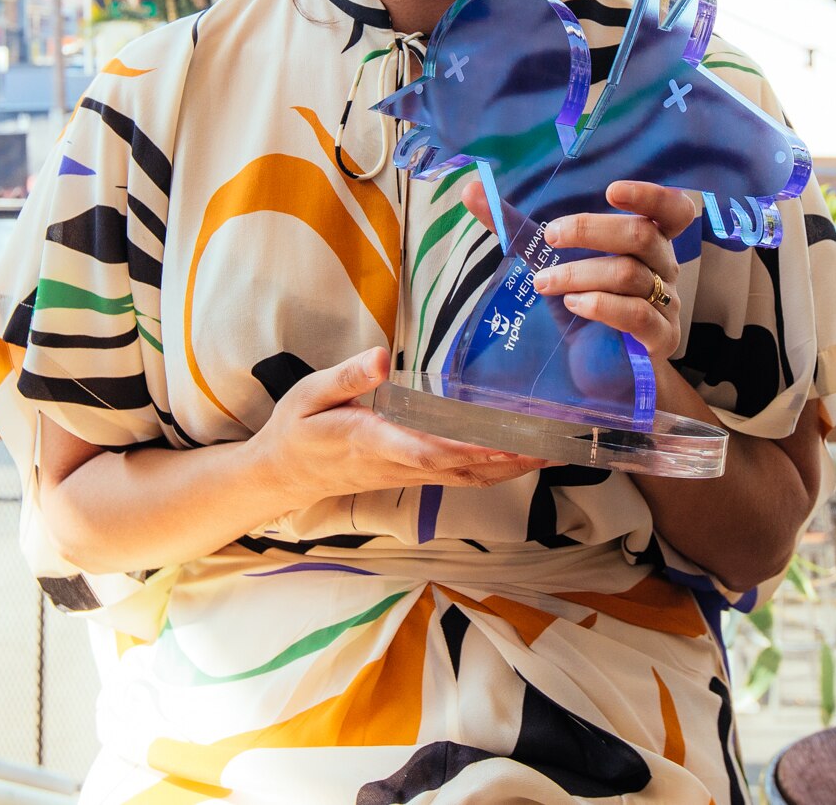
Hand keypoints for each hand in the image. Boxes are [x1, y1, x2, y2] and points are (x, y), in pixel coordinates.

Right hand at [248, 347, 551, 507]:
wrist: (282, 474)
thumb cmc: (297, 429)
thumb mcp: (309, 394)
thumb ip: (347, 377)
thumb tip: (382, 357)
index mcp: (372, 442)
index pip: (425, 450)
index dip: (467, 449)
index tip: (503, 442)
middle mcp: (397, 464)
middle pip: (461, 469)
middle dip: (508, 460)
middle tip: (552, 446)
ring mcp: (406, 474)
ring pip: (466, 478)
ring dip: (509, 469)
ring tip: (550, 452)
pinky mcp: (410, 475)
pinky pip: (458, 477)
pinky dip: (492, 471)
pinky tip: (516, 459)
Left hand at [461, 178, 694, 362]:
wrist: (604, 374)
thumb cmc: (583, 311)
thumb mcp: (553, 266)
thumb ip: (518, 231)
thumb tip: (471, 192)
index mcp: (649, 243)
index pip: (671, 209)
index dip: (649, 194)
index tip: (611, 190)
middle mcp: (664, 268)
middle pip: (642, 234)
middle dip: (590, 230)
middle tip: (551, 237)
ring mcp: (666, 304)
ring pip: (630, 273)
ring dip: (580, 273)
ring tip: (546, 283)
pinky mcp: (659, 339)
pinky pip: (636, 313)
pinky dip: (601, 305)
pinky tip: (575, 305)